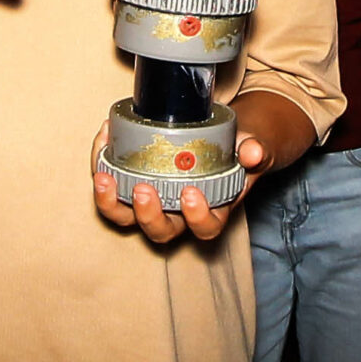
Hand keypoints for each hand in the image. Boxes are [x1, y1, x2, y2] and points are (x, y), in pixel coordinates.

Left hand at [90, 124, 269, 242]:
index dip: (197, 218)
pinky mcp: (132, 179)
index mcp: (212, 209)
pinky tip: (104, 136)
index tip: (191, 194)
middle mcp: (179, 212)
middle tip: (145, 189)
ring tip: (104, 178)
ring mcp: (153, 198)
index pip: (206, 228)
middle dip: (148, 215)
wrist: (223, 131)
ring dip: (112, 202)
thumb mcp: (254, 144)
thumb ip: (257, 149)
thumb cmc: (239, 145)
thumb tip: (253, 151)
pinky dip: (102, 161)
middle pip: (160, 230)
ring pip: (127, 217)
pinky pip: (113, 181)